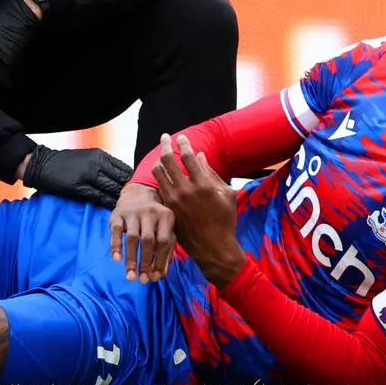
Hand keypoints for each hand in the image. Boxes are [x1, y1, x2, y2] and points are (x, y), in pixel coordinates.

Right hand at [22, 145, 133, 207]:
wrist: (43, 164)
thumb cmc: (66, 161)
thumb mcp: (88, 156)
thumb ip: (104, 164)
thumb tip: (120, 176)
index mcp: (100, 155)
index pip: (123, 168)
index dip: (130, 180)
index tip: (135, 189)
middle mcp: (96, 164)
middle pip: (120, 179)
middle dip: (127, 191)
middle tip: (133, 202)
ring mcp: (88, 175)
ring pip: (111, 189)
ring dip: (119, 199)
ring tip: (125, 207)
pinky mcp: (79, 187)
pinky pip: (98, 197)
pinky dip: (107, 203)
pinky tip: (112, 208)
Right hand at [109, 184, 174, 282]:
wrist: (137, 196)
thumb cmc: (154, 220)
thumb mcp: (165, 230)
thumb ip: (166, 251)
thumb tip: (161, 275)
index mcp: (166, 216)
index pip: (164, 241)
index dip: (160, 261)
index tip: (155, 278)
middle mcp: (150, 212)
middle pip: (148, 240)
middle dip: (145, 262)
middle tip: (142, 280)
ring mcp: (133, 212)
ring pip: (132, 238)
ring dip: (131, 259)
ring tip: (130, 276)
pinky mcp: (118, 214)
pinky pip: (116, 231)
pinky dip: (116, 245)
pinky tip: (116, 259)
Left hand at [153, 133, 244, 288]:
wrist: (214, 248)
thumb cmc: (225, 220)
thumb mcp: (227, 194)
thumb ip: (212, 173)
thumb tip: (199, 155)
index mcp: (203, 185)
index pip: (188, 157)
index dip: (184, 144)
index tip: (181, 137)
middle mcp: (185, 191)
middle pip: (168, 160)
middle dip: (165, 145)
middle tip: (165, 137)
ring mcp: (174, 200)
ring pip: (158, 173)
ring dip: (159, 160)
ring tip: (162, 155)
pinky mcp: (168, 209)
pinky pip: (159, 187)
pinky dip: (159, 177)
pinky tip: (162, 173)